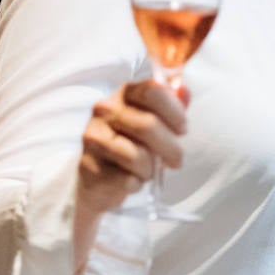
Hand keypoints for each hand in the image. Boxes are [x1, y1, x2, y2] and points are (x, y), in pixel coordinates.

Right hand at [77, 77, 188, 217]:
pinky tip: (130, 179)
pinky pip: (126, 178)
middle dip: (171, 148)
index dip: (174, 111)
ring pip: (138, 156)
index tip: (182, 129)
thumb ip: (170, 105)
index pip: (152, 91)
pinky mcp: (89, 165)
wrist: (96, 178)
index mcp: (123, 95)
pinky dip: (135, 183)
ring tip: (146, 170)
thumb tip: (185, 91)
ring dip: (150, 169)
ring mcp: (94, 137)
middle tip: (176, 160)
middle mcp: (104, 111)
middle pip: (148, 125)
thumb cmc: (128, 145)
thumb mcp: (150, 121)